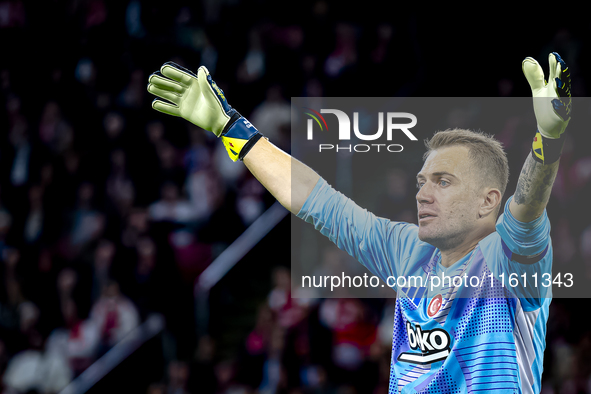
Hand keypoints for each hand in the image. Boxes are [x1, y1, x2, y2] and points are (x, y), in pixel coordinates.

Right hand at [147, 63, 261, 160]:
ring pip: (170, 95)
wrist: (219, 121)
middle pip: (173, 85)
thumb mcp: (211, 92)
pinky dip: (163, 107)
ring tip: (149, 87)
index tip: (163, 69)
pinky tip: (154, 104)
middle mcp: (189, 92)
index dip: (172, 72)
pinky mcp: (184, 112)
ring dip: (160, 91)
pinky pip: (171, 109)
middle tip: (151, 78)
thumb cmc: (217, 105)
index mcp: (195, 84)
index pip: (181, 77)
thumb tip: (201, 68)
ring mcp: (186, 102)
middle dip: (162, 81)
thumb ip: (205, 81)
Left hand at [522, 52, 571, 138]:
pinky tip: (555, 103)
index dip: (554, 65)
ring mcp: (561, 103)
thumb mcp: (538, 90)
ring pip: (562, 95)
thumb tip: (527, 61)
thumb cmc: (544, 105)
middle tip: (560, 63)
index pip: (555, 73)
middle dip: (561, 73)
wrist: (548, 125)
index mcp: (554, 86)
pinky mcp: (561, 115)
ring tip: (556, 80)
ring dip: (560, 88)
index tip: (552, 55)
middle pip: (561, 81)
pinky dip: (559, 106)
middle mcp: (560, 93)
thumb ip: (535, 77)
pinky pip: (561, 111)